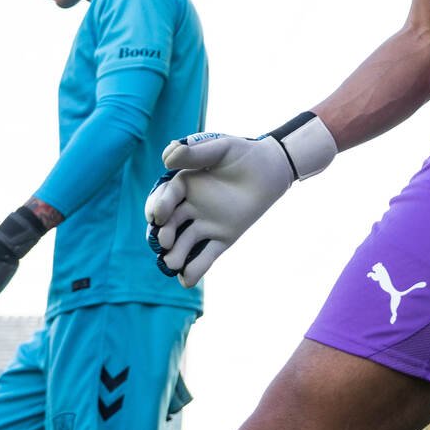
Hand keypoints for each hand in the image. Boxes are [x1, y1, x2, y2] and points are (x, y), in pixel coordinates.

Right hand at [145, 113, 334, 285]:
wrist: (272, 169)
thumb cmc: (244, 154)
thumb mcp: (220, 149)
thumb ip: (195, 153)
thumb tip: (166, 158)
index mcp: (184, 185)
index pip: (165, 199)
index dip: (158, 208)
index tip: (157, 216)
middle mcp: (190, 207)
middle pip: (168, 225)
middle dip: (163, 235)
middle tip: (164, 241)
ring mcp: (205, 225)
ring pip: (183, 245)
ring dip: (175, 256)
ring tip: (172, 264)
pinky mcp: (222, 238)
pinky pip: (205, 257)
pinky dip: (194, 270)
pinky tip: (187, 281)